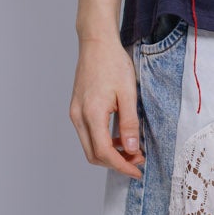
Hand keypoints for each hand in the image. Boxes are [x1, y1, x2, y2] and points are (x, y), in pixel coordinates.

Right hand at [70, 33, 145, 176]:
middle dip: (116, 163)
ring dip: (109, 153)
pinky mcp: (77, 109)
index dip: (122, 166)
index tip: (137, 170)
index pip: (104, 152)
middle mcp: (79, 117)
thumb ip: (129, 123)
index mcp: (92, 114)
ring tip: (131, 149)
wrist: (97, 44)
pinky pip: (88, 134)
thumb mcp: (128, 94)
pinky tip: (119, 136)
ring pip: (90, 146)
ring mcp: (75, 113)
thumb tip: (130, 149)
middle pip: (94, 154)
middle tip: (137, 160)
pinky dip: (103, 141)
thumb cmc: (113, 64)